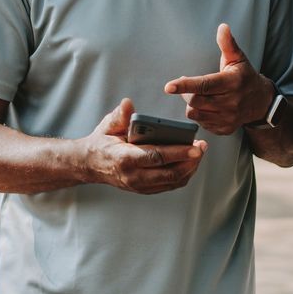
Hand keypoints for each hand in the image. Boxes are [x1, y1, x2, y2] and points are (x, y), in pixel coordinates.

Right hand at [82, 98, 207, 194]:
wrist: (90, 165)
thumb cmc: (102, 141)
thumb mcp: (108, 125)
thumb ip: (119, 116)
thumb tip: (127, 104)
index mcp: (125, 158)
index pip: (156, 157)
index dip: (178, 152)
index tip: (195, 147)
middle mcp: (133, 176)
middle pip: (169, 173)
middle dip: (190, 161)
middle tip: (202, 147)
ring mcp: (140, 186)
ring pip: (172, 181)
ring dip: (189, 168)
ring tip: (199, 152)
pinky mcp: (145, 189)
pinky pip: (169, 184)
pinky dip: (183, 174)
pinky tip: (190, 162)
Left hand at [165, 24, 274, 135]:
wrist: (261, 102)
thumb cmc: (245, 77)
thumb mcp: (238, 59)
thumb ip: (227, 43)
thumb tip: (222, 27)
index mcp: (232, 83)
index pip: (204, 85)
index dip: (185, 85)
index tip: (169, 87)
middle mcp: (231, 102)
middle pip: (195, 101)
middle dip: (186, 93)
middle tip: (189, 86)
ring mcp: (228, 118)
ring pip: (195, 114)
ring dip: (192, 104)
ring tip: (199, 96)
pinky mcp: (225, 128)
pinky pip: (202, 124)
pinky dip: (200, 115)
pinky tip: (207, 107)